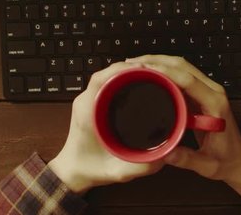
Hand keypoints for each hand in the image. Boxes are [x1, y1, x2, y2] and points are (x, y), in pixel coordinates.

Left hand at [48, 62, 163, 193]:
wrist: (73, 173)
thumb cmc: (90, 170)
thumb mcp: (118, 172)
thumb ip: (141, 167)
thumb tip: (167, 155)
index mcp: (87, 113)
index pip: (99, 80)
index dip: (120, 69)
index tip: (142, 68)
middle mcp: (86, 102)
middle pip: (106, 74)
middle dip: (130, 68)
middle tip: (154, 71)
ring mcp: (88, 101)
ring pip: (107, 77)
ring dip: (127, 73)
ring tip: (150, 75)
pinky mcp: (93, 103)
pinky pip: (107, 84)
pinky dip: (122, 80)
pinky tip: (139, 83)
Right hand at [126, 55, 240, 213]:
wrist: (238, 160)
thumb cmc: (226, 160)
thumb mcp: (207, 165)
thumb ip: (187, 159)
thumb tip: (165, 153)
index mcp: (215, 105)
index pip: (188, 80)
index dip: (165, 72)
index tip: (145, 69)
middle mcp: (213, 92)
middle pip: (183, 66)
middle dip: (156, 60)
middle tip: (132, 64)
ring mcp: (208, 91)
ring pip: (182, 66)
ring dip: (159, 62)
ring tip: (135, 66)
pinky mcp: (201, 94)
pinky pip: (182, 75)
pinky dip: (164, 71)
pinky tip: (149, 74)